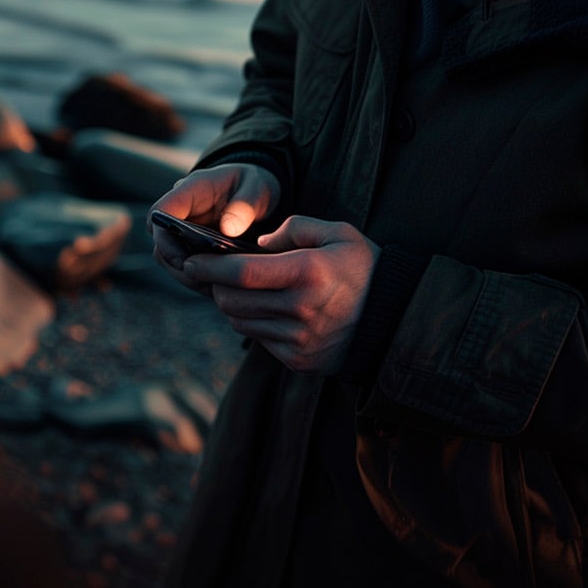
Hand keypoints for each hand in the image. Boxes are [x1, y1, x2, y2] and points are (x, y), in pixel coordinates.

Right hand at [149, 164, 280, 293]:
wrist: (260, 194)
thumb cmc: (255, 185)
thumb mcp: (257, 188)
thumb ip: (245, 205)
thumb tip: (227, 231)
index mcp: (190, 191)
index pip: (160, 212)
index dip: (164, 237)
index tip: (183, 260)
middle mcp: (180, 213)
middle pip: (161, 244)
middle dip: (178, 266)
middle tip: (207, 281)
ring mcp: (184, 233)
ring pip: (171, 261)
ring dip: (190, 277)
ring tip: (219, 287)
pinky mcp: (194, 250)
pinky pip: (188, 270)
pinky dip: (202, 281)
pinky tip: (223, 288)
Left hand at [180, 216, 378, 372]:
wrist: (396, 319)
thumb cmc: (365, 269)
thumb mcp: (338, 233)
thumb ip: (295, 228)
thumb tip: (257, 245)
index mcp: (307, 273)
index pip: (240, 272)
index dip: (209, 267)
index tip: (192, 261)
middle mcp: (300, 309)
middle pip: (232, 301)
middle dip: (215, 287)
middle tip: (213, 275)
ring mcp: (299, 339)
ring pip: (241, 322)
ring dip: (233, 306)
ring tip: (241, 291)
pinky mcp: (299, 359)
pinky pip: (259, 340)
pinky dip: (255, 324)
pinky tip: (266, 310)